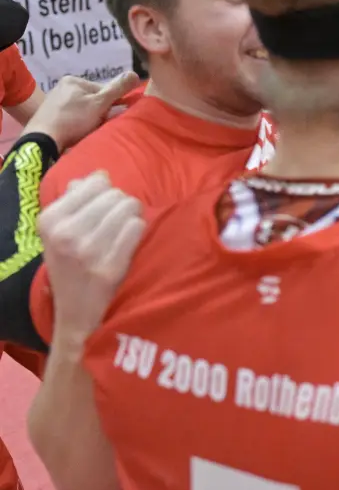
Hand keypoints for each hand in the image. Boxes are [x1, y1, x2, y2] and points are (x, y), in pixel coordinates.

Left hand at [27, 72, 141, 149]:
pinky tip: (77, 133)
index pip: (103, 90)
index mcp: (74, 80)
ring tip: (88, 131)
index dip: (112, 104)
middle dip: (100, 112)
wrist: (42, 139)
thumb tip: (135, 73)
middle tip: (100, 125)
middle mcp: (62, 87)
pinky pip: (71, 118)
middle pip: (92, 100)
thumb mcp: (99, 103)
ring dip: (89, 120)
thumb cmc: (73, 119)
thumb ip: (117, 89)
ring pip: (82, 110)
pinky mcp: (48, 116)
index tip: (112, 116)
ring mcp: (53, 102)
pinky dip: (77, 125)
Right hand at [38, 172, 145, 343]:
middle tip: (117, 222)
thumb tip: (98, 175)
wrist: (77, 314)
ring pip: (129, 208)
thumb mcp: (59, 232)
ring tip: (124, 231)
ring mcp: (88, 251)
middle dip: (122, 204)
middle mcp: (66, 233)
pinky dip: (138, 232)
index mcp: (50, 220)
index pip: (94, 182)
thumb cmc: (71, 266)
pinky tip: (129, 242)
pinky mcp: (110, 267)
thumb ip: (75, 200)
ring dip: (133, 217)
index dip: (107, 191)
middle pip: (116, 194)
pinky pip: (137, 228)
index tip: (104, 207)